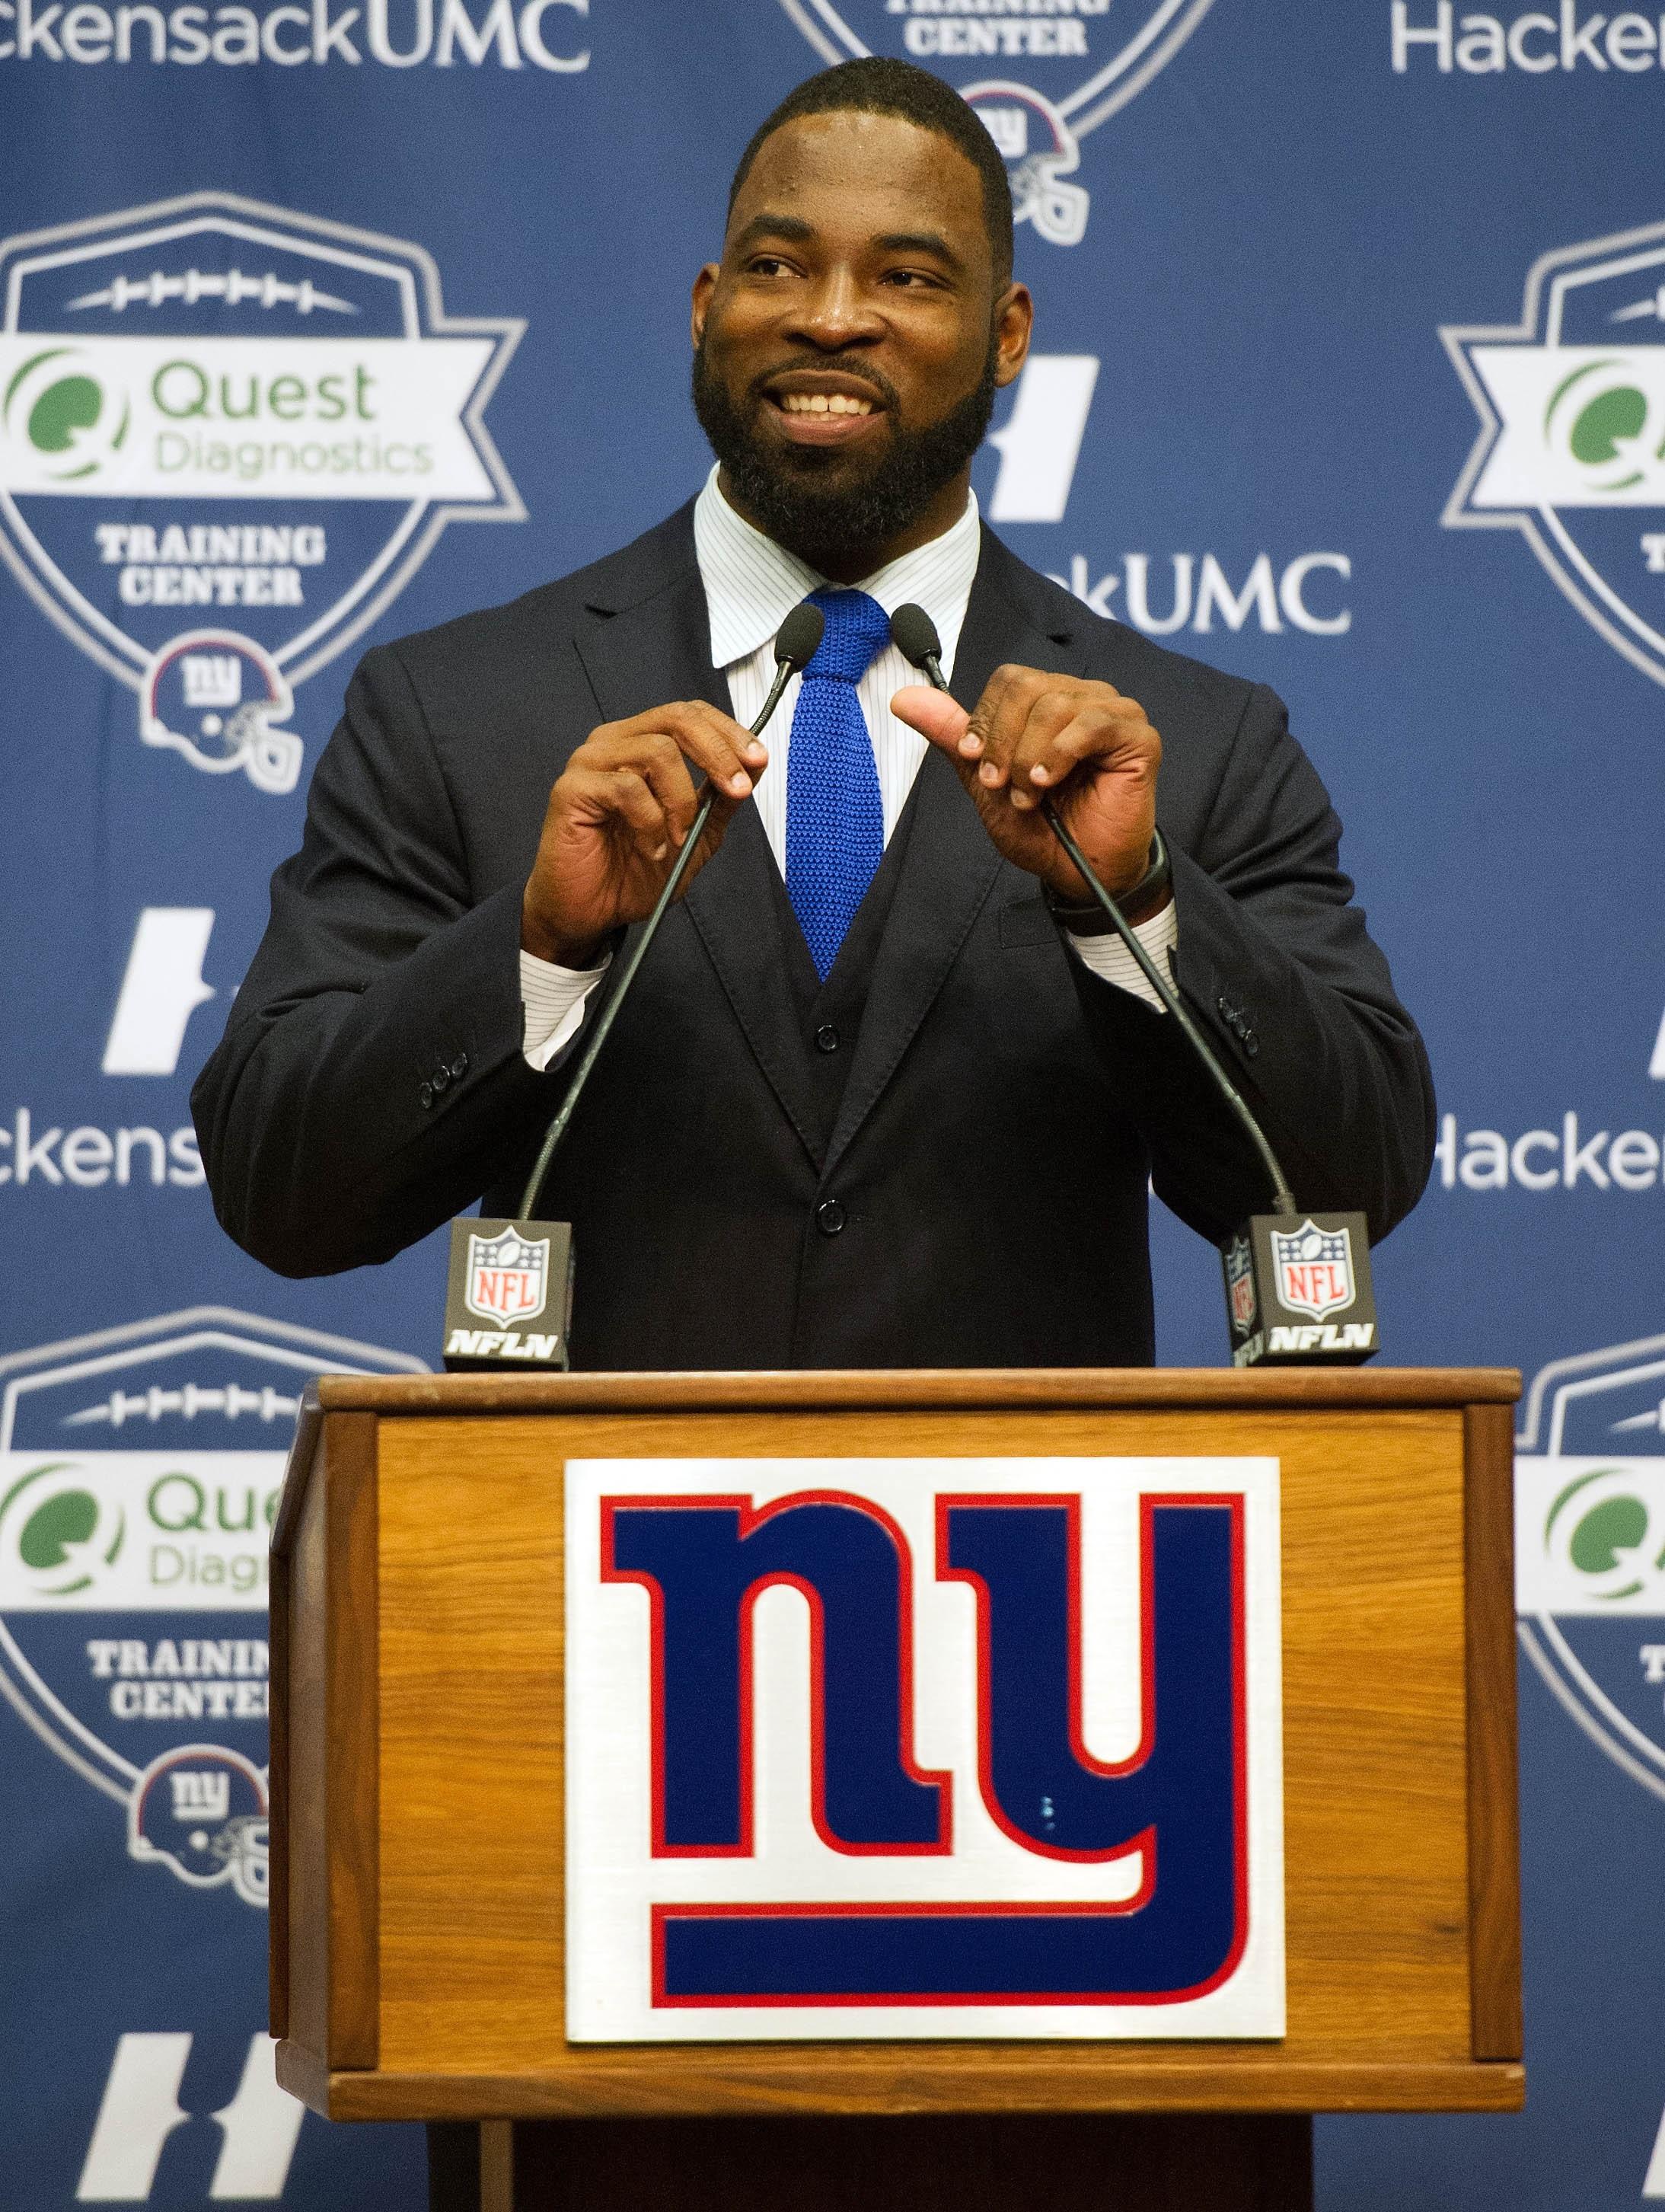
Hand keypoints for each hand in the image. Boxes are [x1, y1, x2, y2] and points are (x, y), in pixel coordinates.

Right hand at [522, 703, 766, 965]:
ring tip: (678, 838)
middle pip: (677, 718)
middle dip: (718, 754)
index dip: (729, 732)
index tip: (758, 760)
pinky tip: (649, 847)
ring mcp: (591, 762)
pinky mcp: (572, 787)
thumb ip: (721, 799)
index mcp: (642, 744)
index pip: (690, 714)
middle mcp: (615, 743)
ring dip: (681, 801)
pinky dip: (650, 822)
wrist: (592, 912)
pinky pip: (626, 786)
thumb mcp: (697, 835)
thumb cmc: (632, 872)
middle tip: (737, 790)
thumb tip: (755, 765)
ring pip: (657, 751)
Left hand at [893, 666, 1166, 915]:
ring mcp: (1113, 713)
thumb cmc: (1041, 829)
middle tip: (1003, 785)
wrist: (1079, 872)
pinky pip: (1092, 724)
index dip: (986, 721)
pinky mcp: (1138, 737)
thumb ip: (951, 737)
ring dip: (1030, 758)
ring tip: (1031, 796)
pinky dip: (1060, 755)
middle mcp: (1081, 697)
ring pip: (1055, 704)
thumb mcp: (984, 781)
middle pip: (1026, 686)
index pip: (1008, 680)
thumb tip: (903, 698)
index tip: (977, 762)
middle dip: (1004, 742)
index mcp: (1046, 701)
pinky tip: (1051, 782)